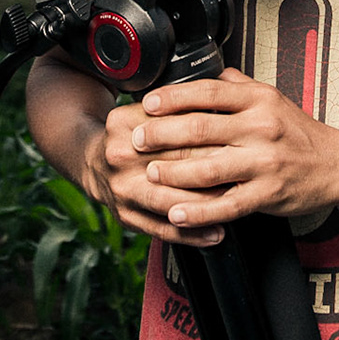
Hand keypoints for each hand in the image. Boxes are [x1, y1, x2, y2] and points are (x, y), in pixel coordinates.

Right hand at [80, 98, 228, 247]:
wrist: (93, 161)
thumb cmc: (134, 134)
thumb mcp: (147, 110)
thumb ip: (179, 106)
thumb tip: (226, 104)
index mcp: (126, 123)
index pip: (176, 128)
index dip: (212, 135)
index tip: (240, 141)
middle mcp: (120, 156)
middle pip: (175, 164)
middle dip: (214, 169)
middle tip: (246, 171)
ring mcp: (121, 189)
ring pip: (170, 200)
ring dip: (206, 205)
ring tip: (235, 204)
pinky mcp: (125, 216)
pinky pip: (163, 230)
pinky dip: (192, 234)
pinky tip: (216, 233)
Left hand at [129, 68, 338, 230]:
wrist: (337, 165)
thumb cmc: (300, 132)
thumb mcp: (273, 98)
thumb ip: (239, 87)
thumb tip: (208, 75)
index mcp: (259, 100)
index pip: (208, 93)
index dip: (173, 98)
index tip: (148, 104)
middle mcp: (260, 128)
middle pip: (200, 129)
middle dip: (161, 135)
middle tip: (136, 140)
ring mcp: (264, 162)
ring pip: (208, 168)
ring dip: (172, 172)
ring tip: (150, 173)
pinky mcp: (267, 194)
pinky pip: (226, 205)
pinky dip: (198, 211)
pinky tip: (177, 213)